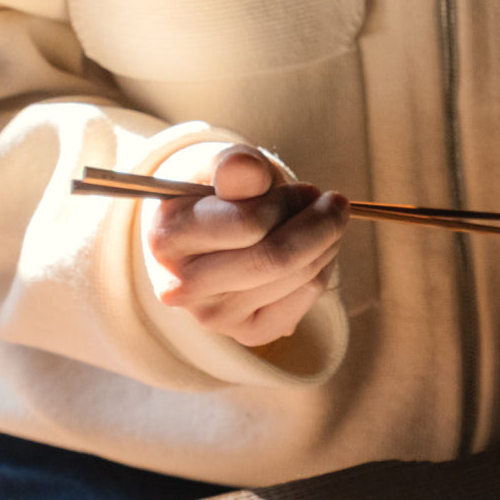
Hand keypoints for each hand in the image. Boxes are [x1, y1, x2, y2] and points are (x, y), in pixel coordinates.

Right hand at [143, 144, 348, 347]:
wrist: (202, 237)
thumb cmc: (215, 194)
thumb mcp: (218, 167)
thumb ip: (233, 166)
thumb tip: (246, 167)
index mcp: (167, 237)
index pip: (249, 223)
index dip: (290, 202)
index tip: (307, 189)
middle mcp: (183, 287)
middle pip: (276, 258)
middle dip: (318, 225)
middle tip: (332, 204)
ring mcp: (215, 317)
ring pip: (298, 279)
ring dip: (325, 243)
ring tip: (322, 222)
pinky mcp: (247, 334)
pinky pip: (305, 300)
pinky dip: (323, 270)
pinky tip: (316, 252)